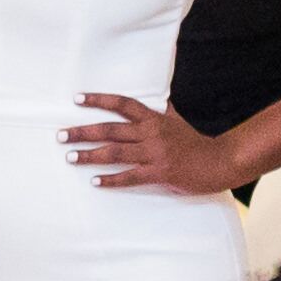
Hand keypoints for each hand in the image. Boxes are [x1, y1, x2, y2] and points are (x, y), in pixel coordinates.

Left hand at [63, 88, 240, 196]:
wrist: (219, 162)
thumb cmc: (194, 142)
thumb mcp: (176, 121)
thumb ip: (160, 112)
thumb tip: (152, 99)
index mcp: (154, 118)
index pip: (122, 104)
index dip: (99, 100)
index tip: (77, 99)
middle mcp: (152, 133)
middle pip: (111, 129)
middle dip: (83, 131)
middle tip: (60, 135)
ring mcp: (156, 153)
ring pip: (116, 153)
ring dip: (90, 155)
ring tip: (70, 157)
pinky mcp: (160, 173)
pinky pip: (130, 176)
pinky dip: (112, 179)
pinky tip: (95, 181)